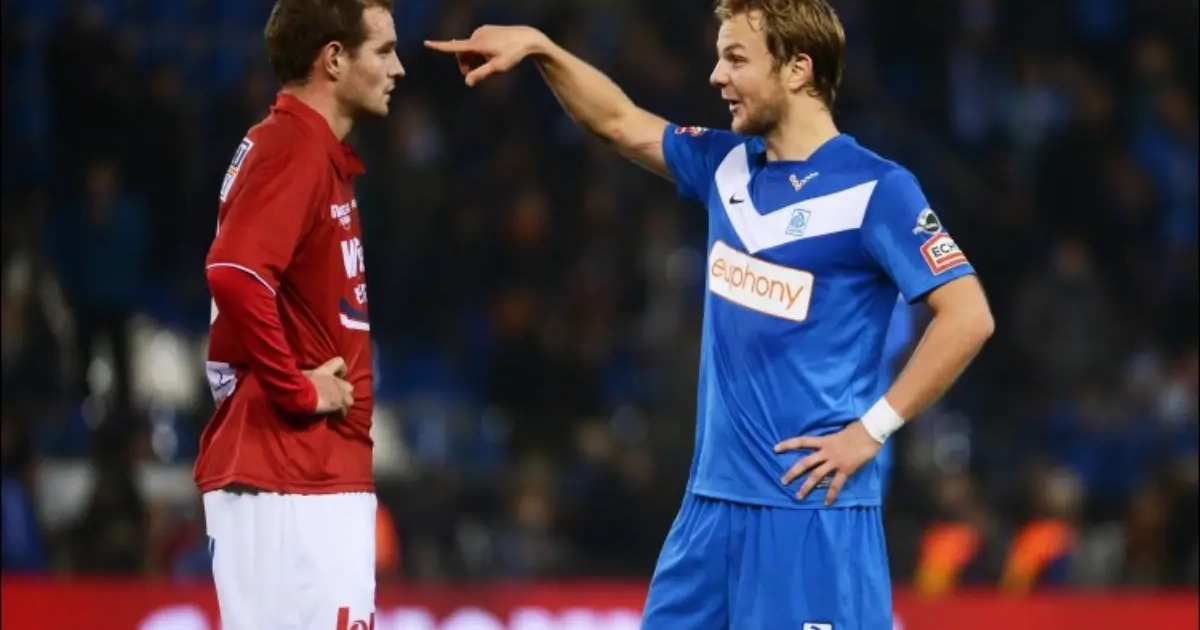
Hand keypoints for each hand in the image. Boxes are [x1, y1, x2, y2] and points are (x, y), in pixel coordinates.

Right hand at [303, 357, 353, 415]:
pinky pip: (343, 412)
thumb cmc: (295, 383)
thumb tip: (305, 379)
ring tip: (336, 411)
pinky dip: (339, 415)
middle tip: (335, 399)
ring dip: (344, 406)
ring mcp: (339, 393)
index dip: (341, 369)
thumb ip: (308, 377)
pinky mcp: (338, 404)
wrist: (299, 393)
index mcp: (325, 371)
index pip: (339, 362)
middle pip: (349, 386)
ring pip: (350, 401)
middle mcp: (334, 380)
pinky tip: (334, 418)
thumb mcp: (302, 376)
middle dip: (344, 393)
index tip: (339, 375)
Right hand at [425, 25, 547, 86]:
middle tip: (476, 76)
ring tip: (489, 64)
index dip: (439, 46)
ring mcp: (481, 31)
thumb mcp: (498, 68)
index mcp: (477, 44)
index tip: (426, 43)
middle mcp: (477, 35)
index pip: (454, 47)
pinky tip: (493, 55)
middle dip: (466, 64)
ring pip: (470, 49)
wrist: (527, 38)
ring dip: (474, 59)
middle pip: (462, 53)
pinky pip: (477, 43)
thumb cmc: (513, 54)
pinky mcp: (486, 30)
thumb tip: (467, 82)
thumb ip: (481, 74)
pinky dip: (480, 52)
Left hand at [775, 421, 881, 505]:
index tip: (775, 448)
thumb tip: (827, 443)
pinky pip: (836, 485)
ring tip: (798, 496)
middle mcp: (826, 452)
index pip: (801, 441)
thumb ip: (830, 440)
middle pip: (805, 463)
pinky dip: (830, 495)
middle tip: (783, 481)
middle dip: (793, 472)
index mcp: (824, 441)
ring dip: (806, 486)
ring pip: (817, 475)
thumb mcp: (839, 432)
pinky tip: (826, 503)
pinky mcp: (845, 469)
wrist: (870, 433)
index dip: (788, 444)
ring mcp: (835, 461)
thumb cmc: (857, 429)